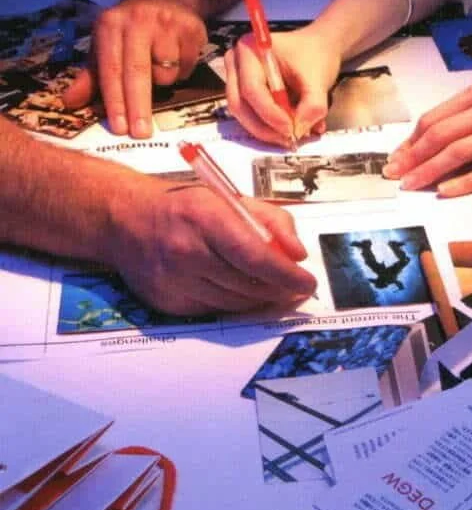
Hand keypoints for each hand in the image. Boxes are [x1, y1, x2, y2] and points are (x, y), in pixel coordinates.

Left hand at [63, 0, 206, 138]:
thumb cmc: (131, 30)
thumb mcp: (106, 47)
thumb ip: (92, 77)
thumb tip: (70, 102)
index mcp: (110, 26)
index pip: (111, 70)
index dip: (115, 101)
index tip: (119, 128)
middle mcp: (137, 22)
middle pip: (137, 72)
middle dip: (138, 106)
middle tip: (140, 133)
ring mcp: (167, 24)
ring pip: (167, 72)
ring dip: (165, 81)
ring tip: (161, 68)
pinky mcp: (192, 29)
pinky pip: (187, 66)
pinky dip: (182, 71)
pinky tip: (177, 58)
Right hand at [109, 183, 316, 315]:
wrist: (126, 220)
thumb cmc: (188, 207)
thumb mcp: (231, 199)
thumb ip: (272, 221)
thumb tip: (297, 254)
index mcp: (206, 218)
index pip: (255, 257)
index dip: (286, 275)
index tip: (308, 283)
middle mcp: (186, 251)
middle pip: (248, 285)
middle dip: (280, 290)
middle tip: (296, 288)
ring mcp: (173, 281)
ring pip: (234, 303)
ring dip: (260, 299)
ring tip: (272, 288)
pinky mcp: (166, 302)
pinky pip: (213, 310)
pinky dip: (233, 303)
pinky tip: (239, 289)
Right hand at [225, 27, 339, 145]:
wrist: (319, 49)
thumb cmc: (315, 55)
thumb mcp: (319, 79)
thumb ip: (312, 106)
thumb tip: (299, 130)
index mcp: (250, 50)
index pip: (252, 89)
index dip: (270, 113)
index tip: (291, 129)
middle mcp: (236, 63)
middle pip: (240, 104)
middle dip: (264, 127)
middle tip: (289, 139)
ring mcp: (237, 79)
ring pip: (243, 113)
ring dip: (267, 130)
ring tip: (293, 136)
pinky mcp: (244, 93)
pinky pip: (250, 115)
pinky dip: (269, 127)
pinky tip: (290, 129)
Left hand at [383, 76, 471, 196]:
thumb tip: (439, 135)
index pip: (435, 119)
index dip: (412, 141)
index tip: (397, 157)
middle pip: (440, 137)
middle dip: (412, 158)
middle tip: (393, 175)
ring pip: (459, 154)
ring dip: (429, 172)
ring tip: (411, 185)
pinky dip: (464, 183)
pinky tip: (446, 191)